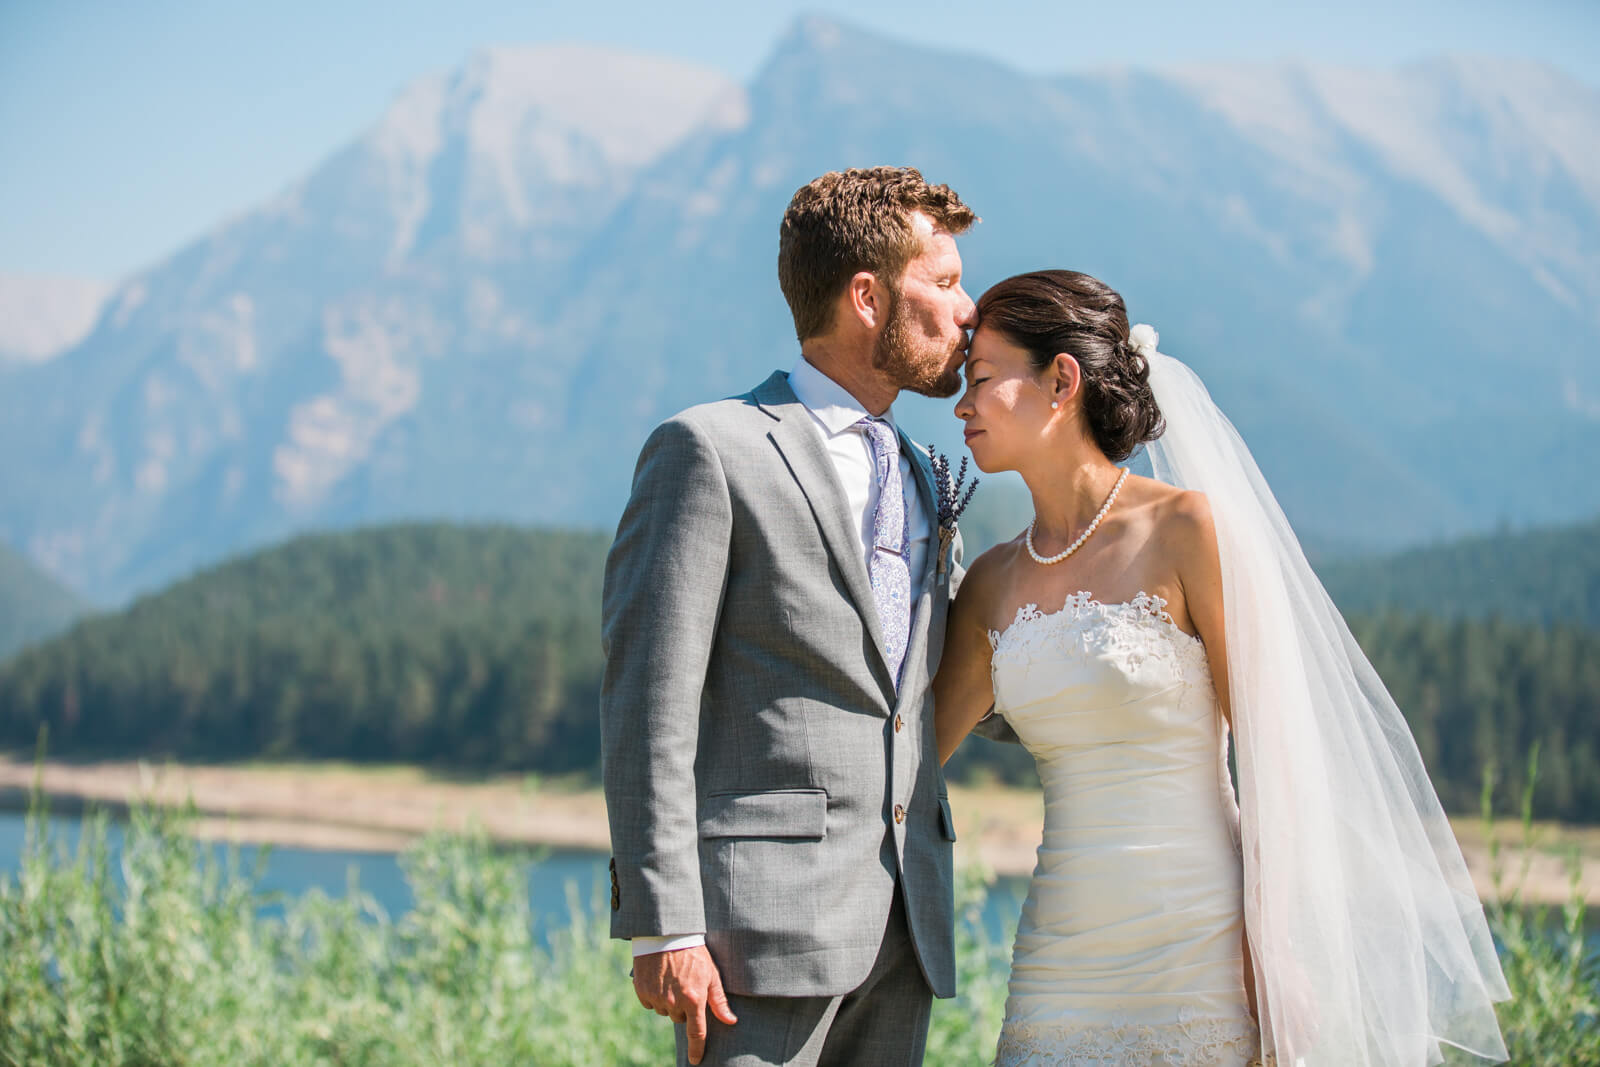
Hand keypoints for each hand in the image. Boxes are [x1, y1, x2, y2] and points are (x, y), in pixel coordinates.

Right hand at [633, 944, 737, 1064]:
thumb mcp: (711, 974)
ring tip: (673, 979)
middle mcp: (674, 1002)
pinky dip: (655, 996)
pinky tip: (660, 979)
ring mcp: (657, 997)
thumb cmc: (694, 952)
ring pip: (664, 1011)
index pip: (697, 1033)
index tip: (695, 1060)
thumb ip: (719, 1000)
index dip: (696, 1049)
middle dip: (684, 1008)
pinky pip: (650, 1004)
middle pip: (680, 1019)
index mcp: (694, 999)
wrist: (666, 933)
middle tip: (686, 986)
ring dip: (669, 1002)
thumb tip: (731, 1021)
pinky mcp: (642, 991)